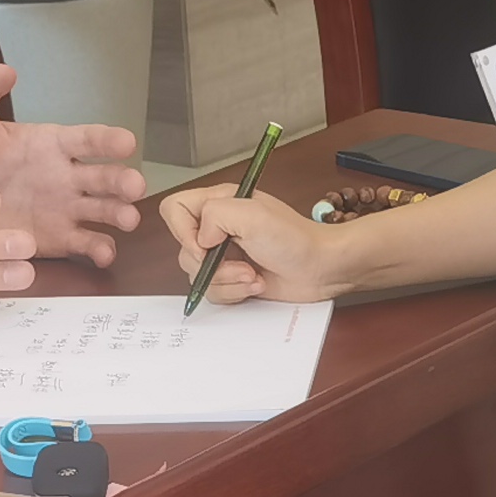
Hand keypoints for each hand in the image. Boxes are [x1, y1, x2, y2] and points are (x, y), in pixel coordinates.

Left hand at [0, 64, 145, 271]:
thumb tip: (6, 69)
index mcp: (53, 144)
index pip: (88, 138)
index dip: (108, 139)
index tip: (127, 142)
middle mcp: (68, 176)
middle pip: (106, 177)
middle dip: (123, 181)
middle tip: (134, 187)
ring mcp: (66, 210)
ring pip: (104, 210)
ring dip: (120, 214)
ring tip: (128, 220)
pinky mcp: (58, 239)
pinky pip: (86, 244)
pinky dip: (99, 250)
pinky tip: (104, 255)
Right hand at [159, 182, 351, 304]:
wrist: (321, 269)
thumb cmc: (295, 238)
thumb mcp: (252, 214)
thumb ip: (214, 215)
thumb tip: (199, 240)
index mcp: (218, 203)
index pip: (174, 209)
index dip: (181, 230)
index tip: (204, 245)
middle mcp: (218, 228)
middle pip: (184, 249)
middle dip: (212, 264)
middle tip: (242, 262)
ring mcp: (224, 255)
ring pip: (197, 276)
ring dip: (228, 280)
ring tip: (254, 275)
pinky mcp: (233, 278)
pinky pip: (213, 292)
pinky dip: (235, 292)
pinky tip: (257, 284)